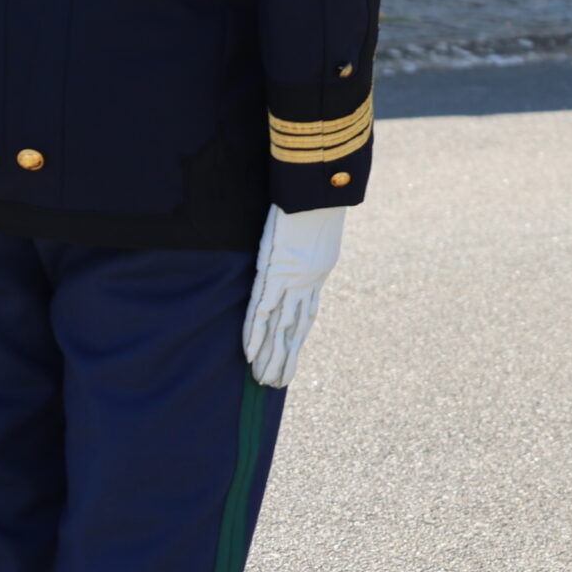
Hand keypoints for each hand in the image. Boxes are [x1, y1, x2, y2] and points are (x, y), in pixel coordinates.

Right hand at [243, 205, 346, 387]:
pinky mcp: (276, 270)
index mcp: (317, 272)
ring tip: (264, 381)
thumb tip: (302, 239)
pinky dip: (255, 333)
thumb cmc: (319, 197)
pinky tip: (248, 354)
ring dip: (270, 356)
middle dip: (284, 358)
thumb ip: (310, 237)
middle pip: (293, 329)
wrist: (323, 186)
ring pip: (279, 326)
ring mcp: (292, 278)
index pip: (305, 315)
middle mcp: (306, 281)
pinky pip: (263, 308)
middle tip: (274, 385)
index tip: (290, 359)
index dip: (297, 339)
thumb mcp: (319, 223)